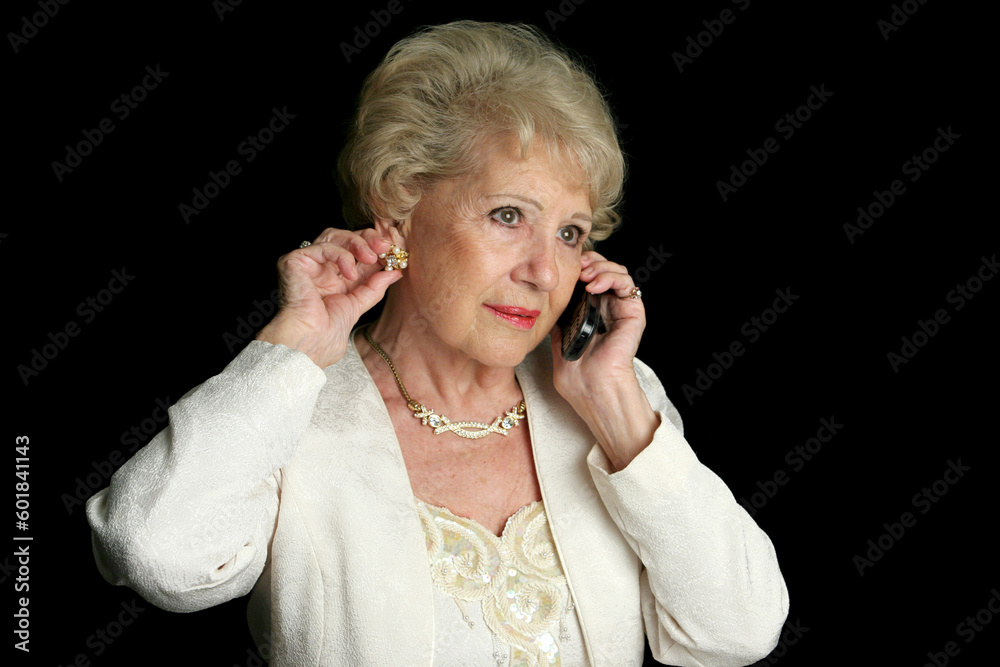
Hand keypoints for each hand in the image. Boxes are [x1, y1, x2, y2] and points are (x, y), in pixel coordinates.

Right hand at [255, 228, 402, 367]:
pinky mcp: (295, 261)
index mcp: (334, 277)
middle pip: (344, 239)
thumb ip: (375, 286)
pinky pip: (323, 246)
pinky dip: (341, 255)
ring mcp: (307, 263)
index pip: (355, 252)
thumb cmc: (326, 331)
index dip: (374, 248)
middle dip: (367, 240)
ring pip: (333, 236)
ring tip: (371, 257)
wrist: (309, 342)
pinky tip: (350, 273)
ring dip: (357, 243)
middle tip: (384, 247)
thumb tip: (395, 271)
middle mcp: (320, 268)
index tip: (394, 251)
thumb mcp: (358, 304)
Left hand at [549, 251, 657, 470]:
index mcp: (589, 314)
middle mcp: (606, 309)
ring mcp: (620, 310)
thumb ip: (557, 322)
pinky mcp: (633, 314)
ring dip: (601, 267)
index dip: (578, 267)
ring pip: (617, 272)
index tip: (564, 266)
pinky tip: (594, 285)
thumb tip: (543, 303)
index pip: (587, 279)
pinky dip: (612, 277)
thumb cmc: (576, 377)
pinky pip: (628, 284)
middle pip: (602, 270)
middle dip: (590, 261)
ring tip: (586, 276)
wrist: (593, 390)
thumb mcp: (557, 342)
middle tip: (577, 266)